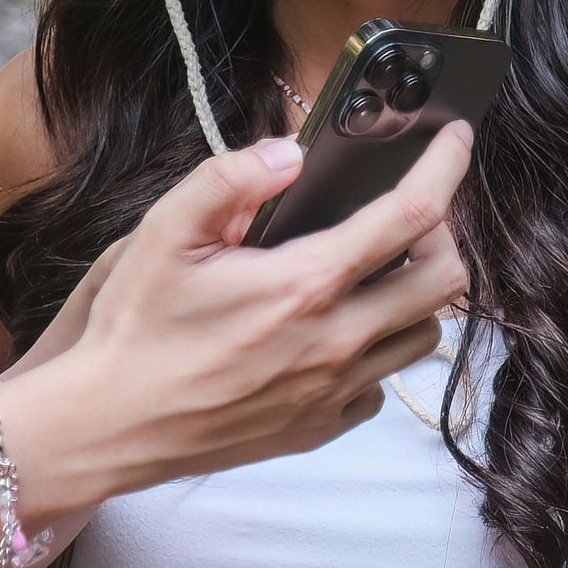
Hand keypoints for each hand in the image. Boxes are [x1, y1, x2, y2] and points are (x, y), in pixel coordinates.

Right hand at [16, 125, 470, 499]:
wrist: (110, 427)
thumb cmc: (135, 329)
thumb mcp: (164, 232)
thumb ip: (229, 178)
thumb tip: (290, 153)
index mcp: (305, 284)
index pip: (412, 214)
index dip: (447, 166)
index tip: (458, 139)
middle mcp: (335, 341)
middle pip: (447, 281)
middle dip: (443, 236)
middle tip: (409, 216)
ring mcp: (333, 391)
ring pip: (423, 335)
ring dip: (413, 296)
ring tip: (372, 272)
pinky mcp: (321, 427)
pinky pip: (381, 384)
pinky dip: (376, 351)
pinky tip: (335, 333)